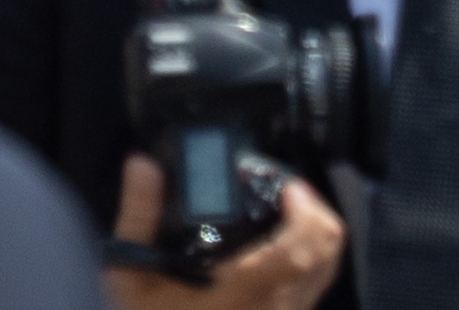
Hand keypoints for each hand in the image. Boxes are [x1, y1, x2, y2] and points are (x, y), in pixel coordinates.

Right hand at [111, 158, 342, 309]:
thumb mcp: (131, 275)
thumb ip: (139, 216)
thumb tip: (142, 163)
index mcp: (247, 292)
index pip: (304, 246)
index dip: (307, 206)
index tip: (287, 186)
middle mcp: (275, 308)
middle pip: (327, 252)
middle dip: (315, 213)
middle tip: (287, 194)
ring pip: (325, 272)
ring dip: (313, 236)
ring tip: (285, 216)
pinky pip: (313, 289)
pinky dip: (308, 262)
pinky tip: (279, 251)